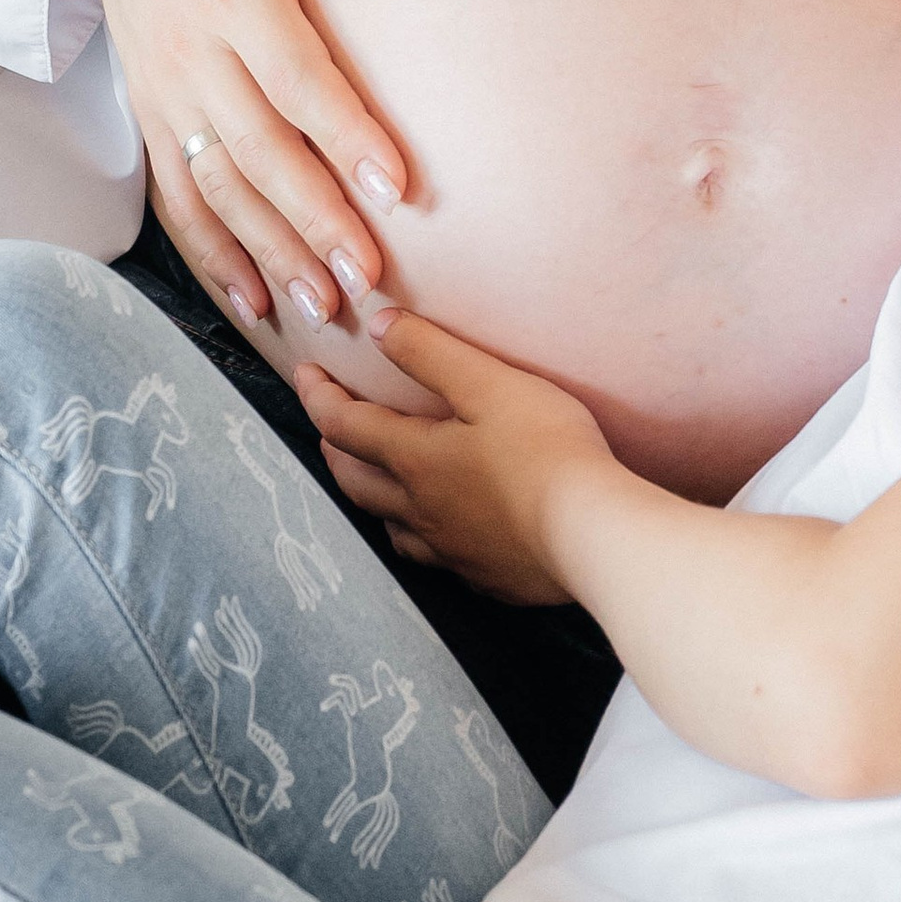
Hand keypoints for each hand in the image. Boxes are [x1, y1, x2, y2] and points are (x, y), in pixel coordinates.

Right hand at [61, 0, 411, 337]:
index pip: (295, 76)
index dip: (344, 134)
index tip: (395, 188)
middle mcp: (192, 51)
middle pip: (259, 150)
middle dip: (314, 220)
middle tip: (367, 277)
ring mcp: (164, 89)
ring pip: (218, 186)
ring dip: (269, 251)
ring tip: (322, 307)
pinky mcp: (149, 110)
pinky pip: (177, 194)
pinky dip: (213, 252)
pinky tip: (253, 300)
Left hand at [291, 312, 614, 606]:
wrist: (594, 535)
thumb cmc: (546, 451)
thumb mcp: (488, 384)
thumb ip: (430, 353)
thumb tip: (379, 326)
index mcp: (416, 460)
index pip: (345, 426)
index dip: (319, 396)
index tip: (306, 373)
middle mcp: (421, 510)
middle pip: (356, 482)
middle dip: (335, 449)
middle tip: (330, 427)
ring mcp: (452, 550)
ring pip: (392, 527)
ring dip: (373, 500)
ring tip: (377, 482)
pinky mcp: (487, 576)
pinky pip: (439, 558)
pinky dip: (425, 538)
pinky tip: (444, 533)